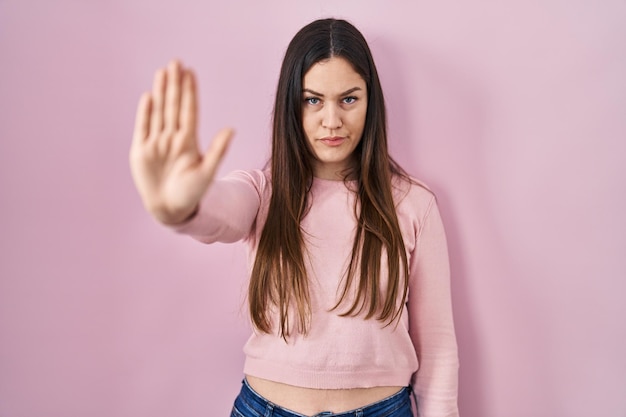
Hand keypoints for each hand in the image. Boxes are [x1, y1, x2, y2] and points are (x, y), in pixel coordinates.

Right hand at [130, 60, 232, 223]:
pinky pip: (143, 128)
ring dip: (160, 92)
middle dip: (175, 84)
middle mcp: (172, 138)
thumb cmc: (192, 193)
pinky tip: (148, 97)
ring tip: (163, 72)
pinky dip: (145, 113)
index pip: (189, 110)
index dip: (189, 91)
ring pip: (159, 112)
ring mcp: (156, 143)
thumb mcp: (207, 172)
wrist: (170, 209)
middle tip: (176, 62)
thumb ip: (218, 150)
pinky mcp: (141, 151)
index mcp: (189, 141)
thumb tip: (231, 129)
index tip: (190, 71)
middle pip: (173, 106)